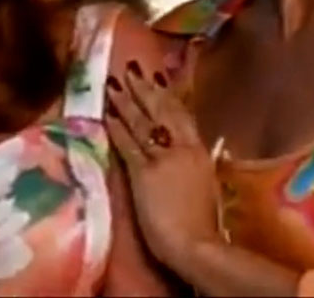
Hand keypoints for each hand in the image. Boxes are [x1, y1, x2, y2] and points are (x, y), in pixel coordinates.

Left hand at [105, 60, 220, 269]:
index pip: (182, 117)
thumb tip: (195, 157)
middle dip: (145, 89)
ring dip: (126, 101)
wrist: (197, 245)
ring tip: (113, 83)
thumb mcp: (207, 188)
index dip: (168, 96)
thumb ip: (197, 169)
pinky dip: (117, 127)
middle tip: (132, 68)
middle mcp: (182, 148)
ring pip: (142, 122)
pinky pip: (127, 144)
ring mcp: (162, 159)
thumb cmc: (205, 225)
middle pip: (162, 111)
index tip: (157, 78)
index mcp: (200, 153)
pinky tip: (107, 114)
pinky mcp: (143, 173)